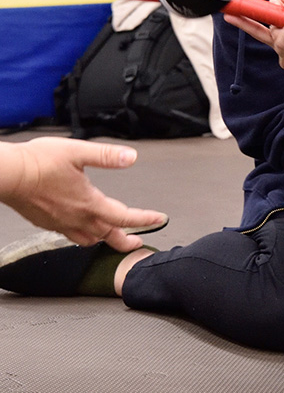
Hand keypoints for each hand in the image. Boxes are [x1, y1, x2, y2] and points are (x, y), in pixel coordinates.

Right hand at [0, 138, 166, 250]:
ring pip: (88, 239)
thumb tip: (131, 157)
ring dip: (104, 238)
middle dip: (126, 239)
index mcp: (88, 203)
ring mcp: (60, 223)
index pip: (125, 217)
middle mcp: (76, 218)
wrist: (5, 175)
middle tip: (138, 240)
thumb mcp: (78, 152)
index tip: (159, 219)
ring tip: (112, 234)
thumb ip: (107, 156)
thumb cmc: (37, 162)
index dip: (145, 220)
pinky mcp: (46, 223)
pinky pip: (69, 235)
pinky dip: (83, 234)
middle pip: (108, 236)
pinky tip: (81, 226)